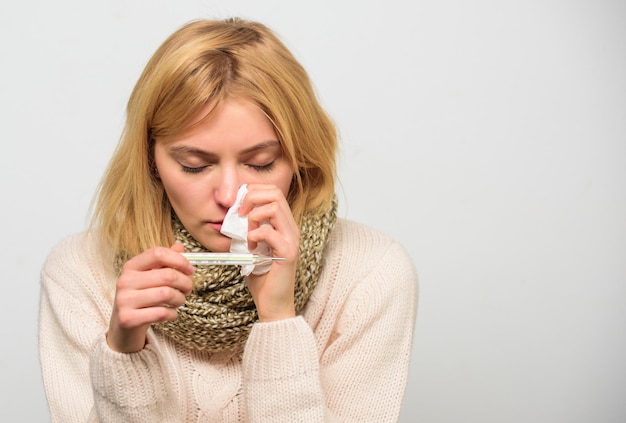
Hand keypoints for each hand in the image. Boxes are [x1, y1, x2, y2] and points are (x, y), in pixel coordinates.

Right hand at [107, 244, 193, 352]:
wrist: (124, 326)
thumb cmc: (142, 298)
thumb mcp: (150, 277)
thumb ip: (164, 262)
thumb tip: (180, 247)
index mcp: (131, 266)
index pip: (158, 253)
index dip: (179, 260)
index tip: (190, 269)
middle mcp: (125, 281)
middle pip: (167, 275)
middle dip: (185, 283)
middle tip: (188, 289)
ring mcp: (124, 300)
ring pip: (167, 294)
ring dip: (180, 299)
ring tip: (179, 301)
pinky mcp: (128, 319)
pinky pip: (161, 313)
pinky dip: (173, 314)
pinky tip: (171, 313)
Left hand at [238, 184, 299, 321]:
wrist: (273, 304)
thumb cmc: (262, 278)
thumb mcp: (252, 248)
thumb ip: (249, 230)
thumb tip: (235, 215)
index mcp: (284, 225)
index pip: (273, 192)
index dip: (253, 192)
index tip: (239, 206)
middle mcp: (291, 229)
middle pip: (275, 193)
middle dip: (251, 198)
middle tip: (240, 214)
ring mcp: (291, 240)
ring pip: (274, 207)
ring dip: (254, 216)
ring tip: (247, 234)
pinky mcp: (288, 253)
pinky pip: (269, 232)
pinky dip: (254, 236)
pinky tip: (251, 249)